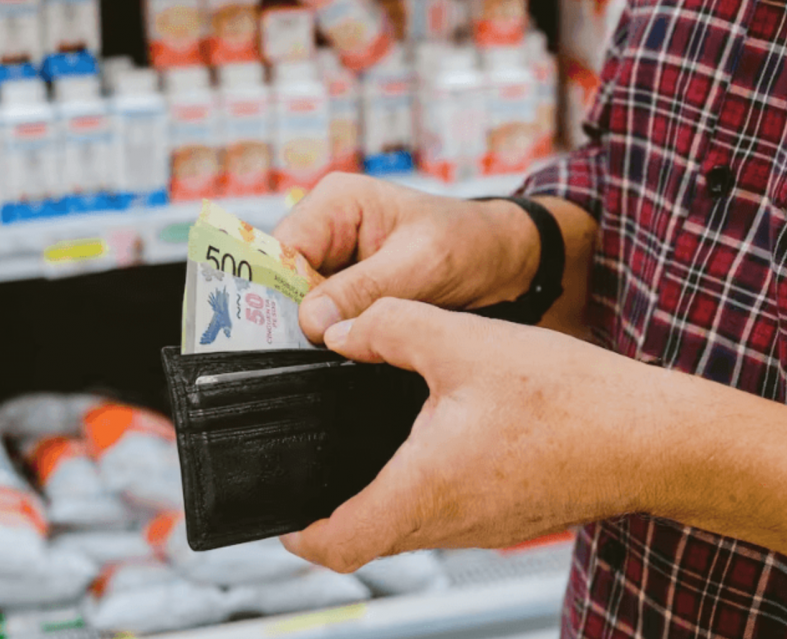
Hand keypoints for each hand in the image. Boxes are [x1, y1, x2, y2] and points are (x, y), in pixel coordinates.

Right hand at [273, 174, 540, 342]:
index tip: (299, 332)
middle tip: (322, 348)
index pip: (282, 249)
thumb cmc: (470, 245)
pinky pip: (325, 316)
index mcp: (336, 202)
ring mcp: (335, 260)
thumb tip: (312, 321)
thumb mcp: (420, 266)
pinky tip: (351, 348)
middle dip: (300, 315)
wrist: (504, 262)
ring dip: (319, 329)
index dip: (282, 292)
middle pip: (284, 279)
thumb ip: (365, 290)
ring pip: (301, 303)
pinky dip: (335, 335)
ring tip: (343, 349)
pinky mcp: (347, 288)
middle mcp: (327, 227)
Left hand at [280, 299, 669, 572]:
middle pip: (369, 541)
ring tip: (366, 450)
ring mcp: (483, 528)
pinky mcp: (510, 518)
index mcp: (423, 489)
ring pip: (409, 529)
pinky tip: (432, 445)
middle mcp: (449, 523)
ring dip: (380, 500)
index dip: (299, 537)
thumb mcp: (463, 342)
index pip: (337, 545)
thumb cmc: (568, 398)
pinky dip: (423, 493)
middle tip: (314, 472)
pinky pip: (448, 517)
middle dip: (335, 516)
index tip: (281, 517)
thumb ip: (388, 327)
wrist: (654, 436)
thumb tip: (340, 329)